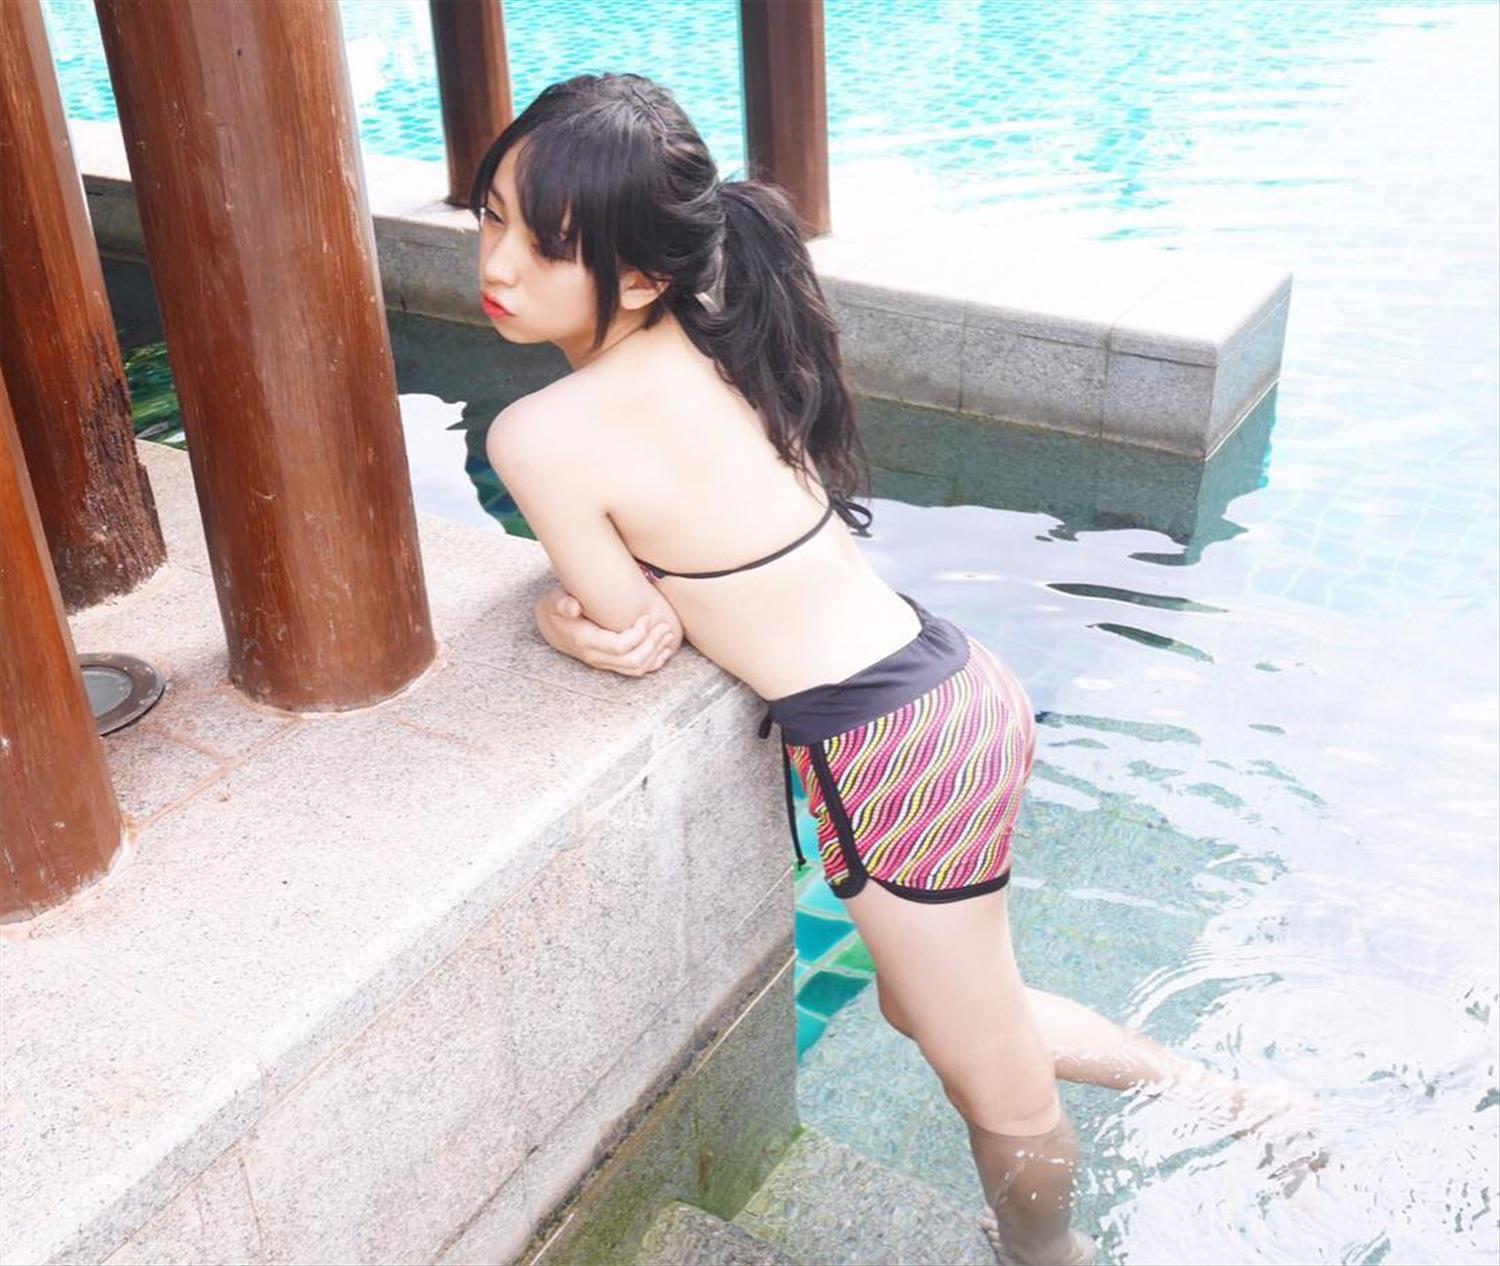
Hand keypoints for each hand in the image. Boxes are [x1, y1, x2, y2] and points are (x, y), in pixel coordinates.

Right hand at [534, 586, 678, 677]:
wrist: (550, 625)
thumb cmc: (557, 608)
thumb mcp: (555, 601)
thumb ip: (563, 603)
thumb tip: (572, 607)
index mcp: (586, 642)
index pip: (620, 647)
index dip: (637, 635)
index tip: (646, 618)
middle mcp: (596, 657)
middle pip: (632, 661)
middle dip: (652, 645)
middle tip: (664, 627)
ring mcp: (603, 663)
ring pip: (636, 669)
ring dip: (656, 654)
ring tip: (667, 635)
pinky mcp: (610, 663)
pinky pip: (635, 671)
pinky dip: (652, 663)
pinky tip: (664, 650)